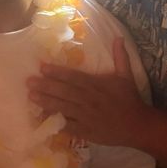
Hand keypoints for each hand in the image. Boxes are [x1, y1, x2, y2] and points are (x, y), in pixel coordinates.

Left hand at [27, 38, 149, 146]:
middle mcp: (88, 99)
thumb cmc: (130, 99)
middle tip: (29, 82)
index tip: (42, 67)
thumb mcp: (126, 75)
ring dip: (46, 102)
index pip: (73, 77)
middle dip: (45, 86)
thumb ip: (120, 56)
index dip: (57, 72)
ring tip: (31, 96)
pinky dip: (55, 121)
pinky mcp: (86, 131)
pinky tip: (43, 117)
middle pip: (64, 91)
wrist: (137, 125)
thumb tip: (118, 37)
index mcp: (96, 85)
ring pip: (63, 107)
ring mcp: (86, 116)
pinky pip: (68, 125)